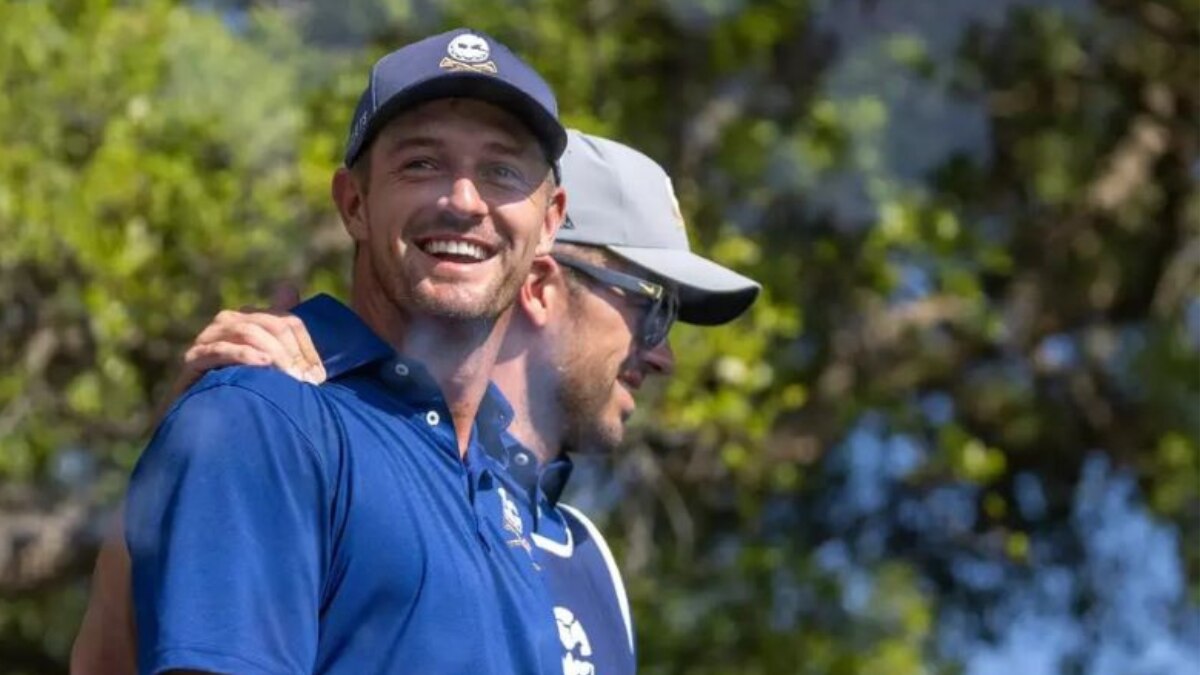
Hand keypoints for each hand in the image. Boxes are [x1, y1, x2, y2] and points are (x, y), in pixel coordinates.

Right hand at [162, 284, 326, 410]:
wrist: (206, 417)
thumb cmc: (243, 386)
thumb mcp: (269, 357)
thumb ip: (282, 325)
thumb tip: (288, 286)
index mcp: (249, 318)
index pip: (288, 321)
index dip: (307, 347)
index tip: (320, 375)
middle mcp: (227, 322)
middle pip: (271, 324)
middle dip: (293, 353)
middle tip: (308, 381)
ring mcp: (207, 338)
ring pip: (248, 332)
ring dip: (275, 355)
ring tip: (292, 378)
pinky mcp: (193, 359)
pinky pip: (221, 349)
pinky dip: (245, 355)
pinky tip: (263, 365)